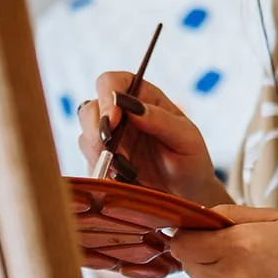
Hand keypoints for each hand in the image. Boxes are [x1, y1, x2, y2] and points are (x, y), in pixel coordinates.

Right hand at [77, 73, 227, 207]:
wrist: (187, 195)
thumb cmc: (191, 160)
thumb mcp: (186, 138)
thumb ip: (160, 120)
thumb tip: (133, 107)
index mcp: (142, 97)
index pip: (112, 82)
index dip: (106, 96)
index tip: (113, 120)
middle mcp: (121, 115)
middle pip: (90, 109)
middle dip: (96, 130)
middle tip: (111, 151)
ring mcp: (110, 139)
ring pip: (85, 137)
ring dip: (99, 154)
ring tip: (125, 170)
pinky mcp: (103, 163)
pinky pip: (90, 164)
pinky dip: (101, 171)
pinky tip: (122, 179)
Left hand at [168, 206, 277, 277]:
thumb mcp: (274, 219)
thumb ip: (231, 214)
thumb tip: (197, 217)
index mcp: (237, 247)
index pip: (182, 244)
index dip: (187, 236)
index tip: (200, 233)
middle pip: (188, 267)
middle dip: (199, 255)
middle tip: (227, 250)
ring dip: (213, 277)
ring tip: (246, 270)